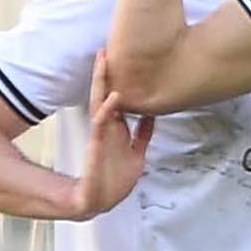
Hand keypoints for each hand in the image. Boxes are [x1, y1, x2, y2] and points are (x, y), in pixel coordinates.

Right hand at [72, 61, 154, 220]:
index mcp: (115, 129)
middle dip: (104, 73)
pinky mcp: (98, 146)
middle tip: (104, 50)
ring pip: (99, 103)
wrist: (102, 200)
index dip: (118, 80)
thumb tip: (152, 117)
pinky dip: (108, 110)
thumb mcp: (137, 153)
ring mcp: (101, 135)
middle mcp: (107, 128)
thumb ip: (143, 135)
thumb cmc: (116, 179)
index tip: (121, 58)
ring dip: (101, 82)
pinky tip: (114, 97)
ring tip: (103, 62)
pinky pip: (102, 124)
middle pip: (104, 94)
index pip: (115, 98)